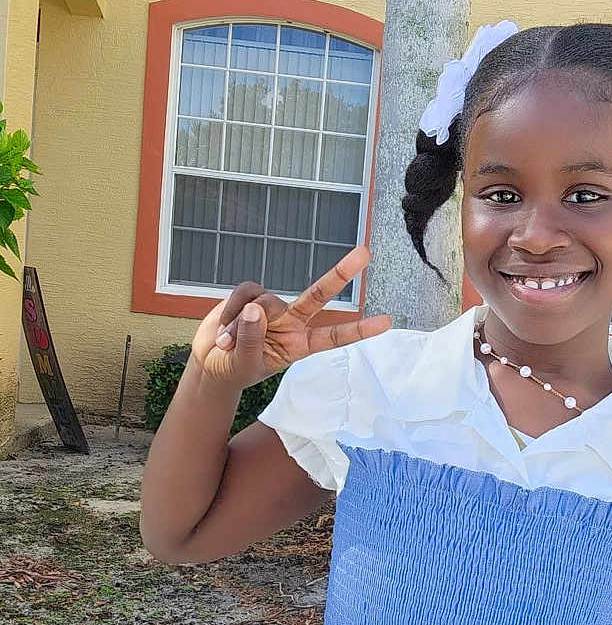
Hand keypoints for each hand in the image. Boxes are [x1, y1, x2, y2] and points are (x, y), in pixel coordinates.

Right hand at [190, 244, 391, 390]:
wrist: (211, 364)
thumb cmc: (234, 370)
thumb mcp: (244, 364)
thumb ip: (250, 340)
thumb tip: (255, 310)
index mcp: (300, 345)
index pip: (334, 337)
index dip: (359, 330)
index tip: (386, 322)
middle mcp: (292, 322)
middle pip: (319, 295)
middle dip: (340, 273)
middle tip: (365, 254)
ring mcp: (272, 307)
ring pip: (265, 300)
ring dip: (240, 324)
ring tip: (228, 344)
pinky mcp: (251, 295)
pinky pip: (245, 292)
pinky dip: (231, 311)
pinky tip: (223, 330)